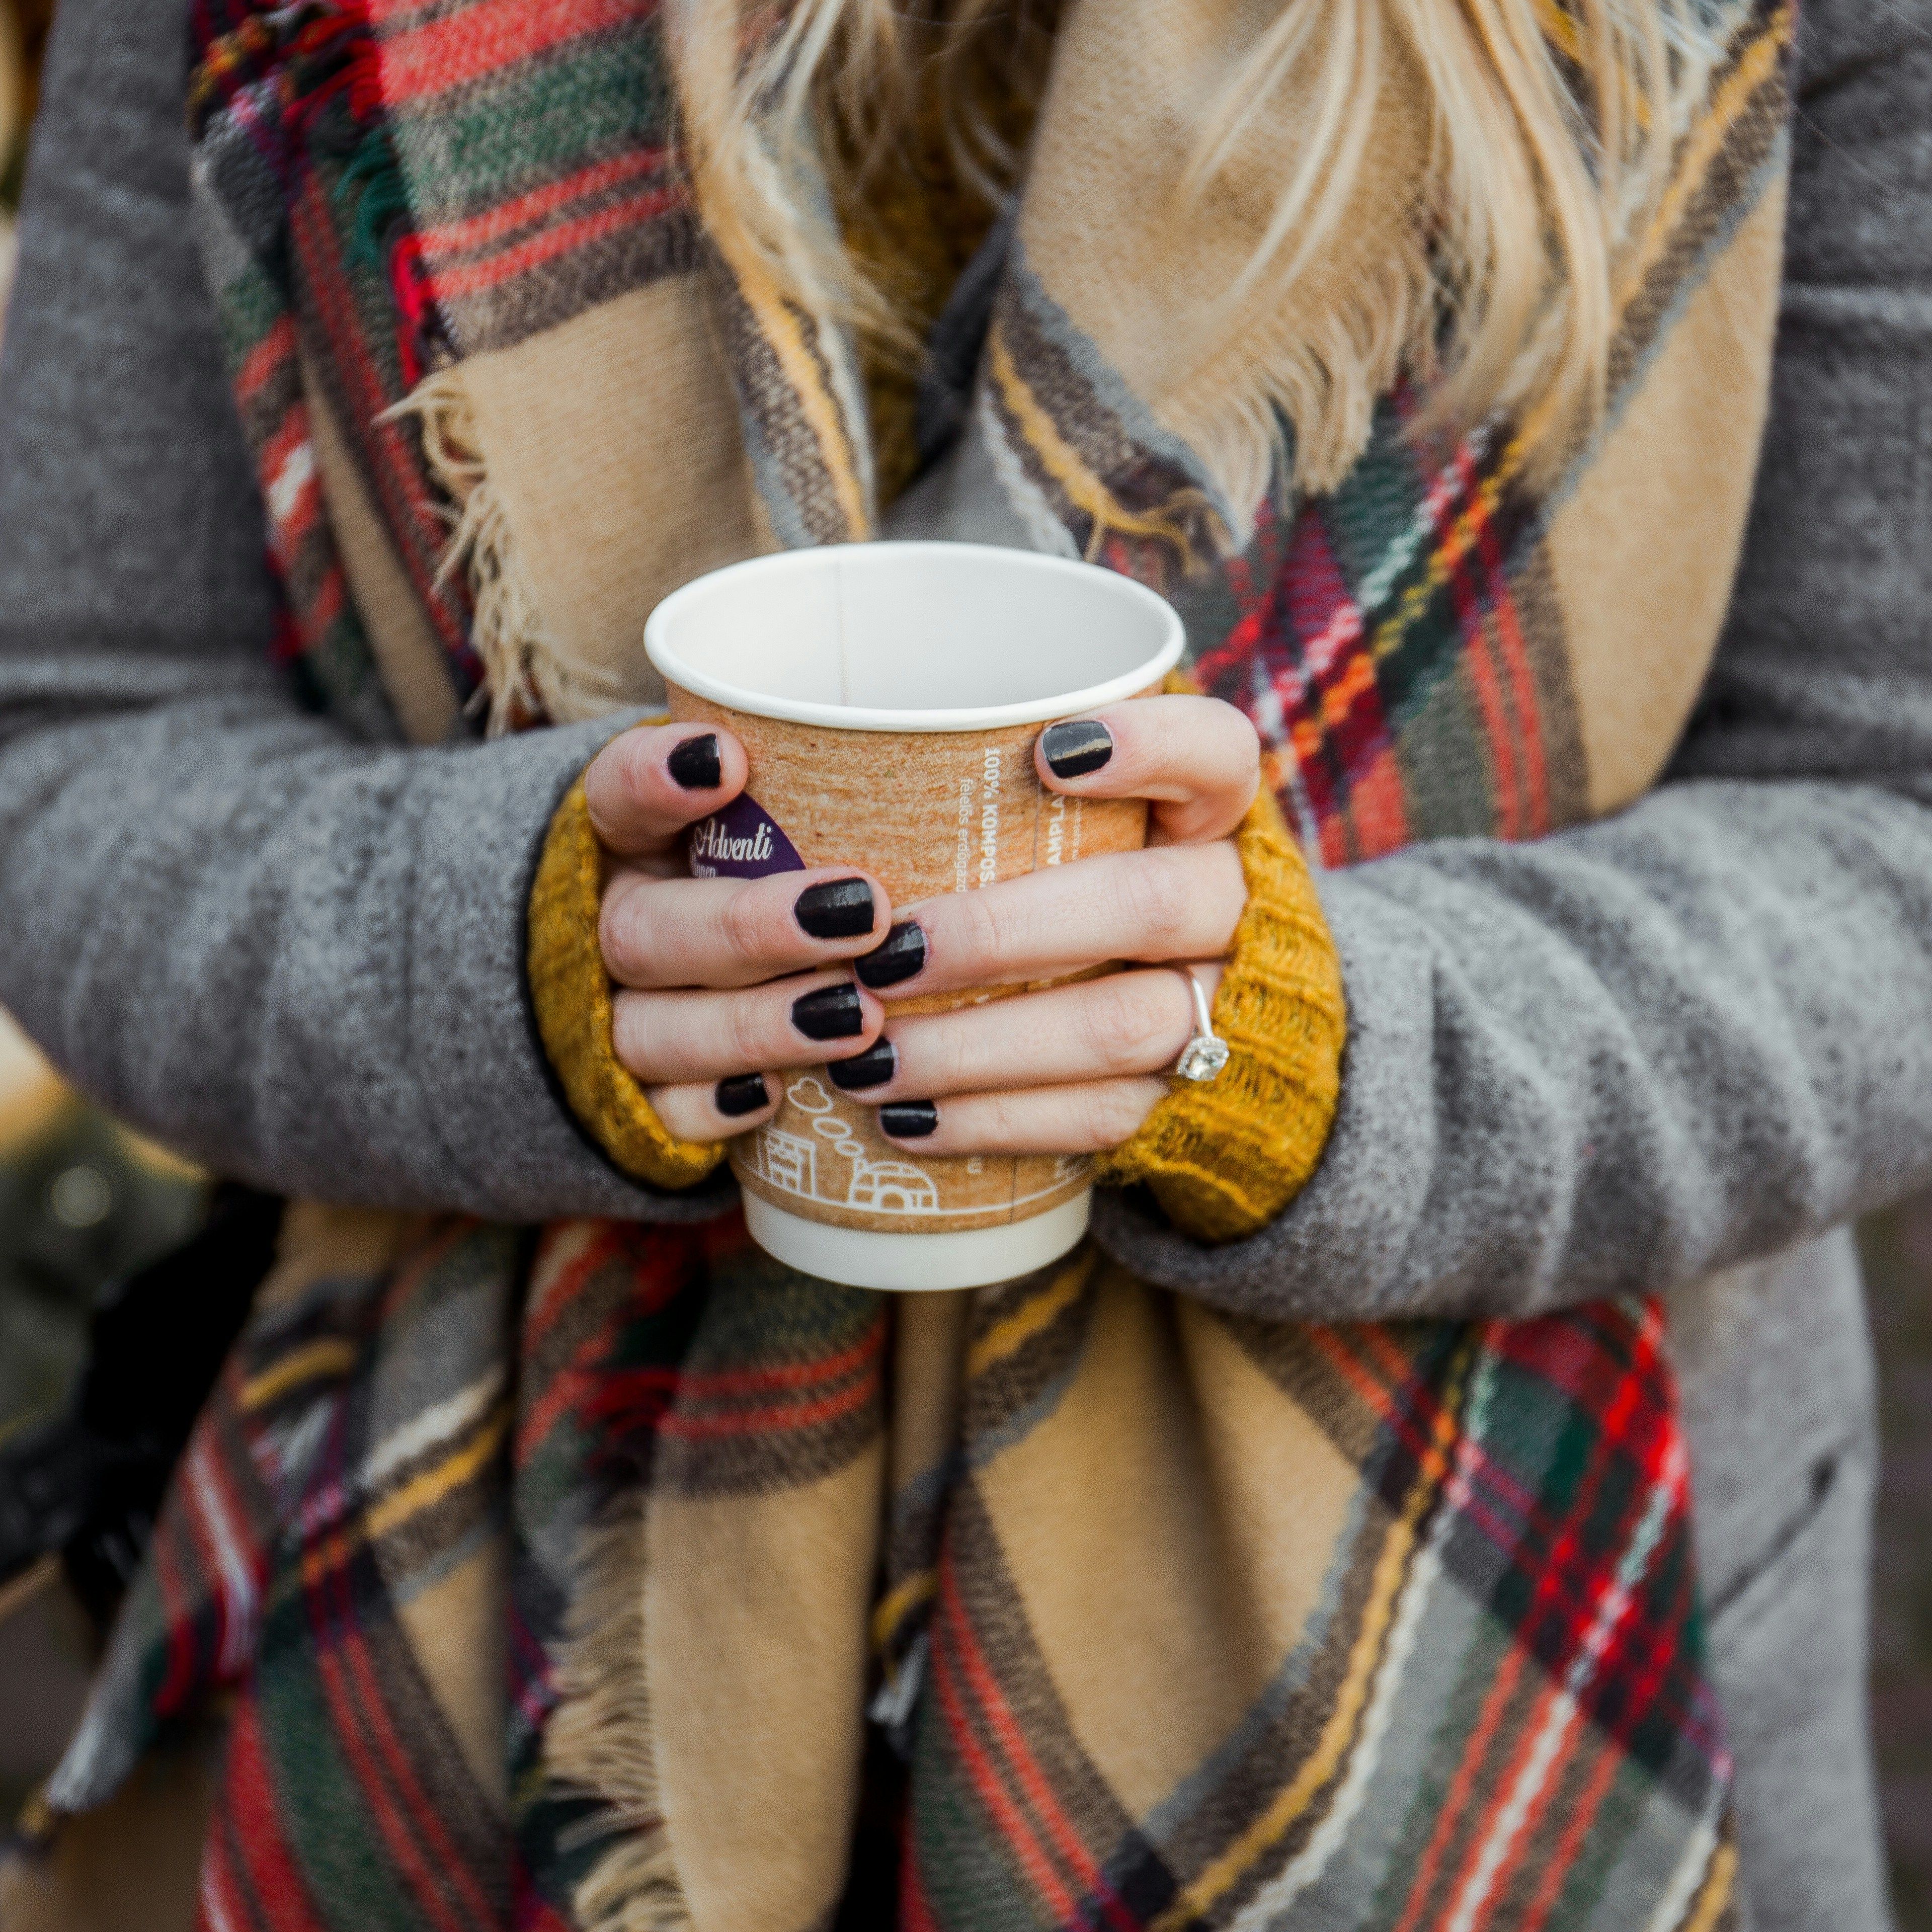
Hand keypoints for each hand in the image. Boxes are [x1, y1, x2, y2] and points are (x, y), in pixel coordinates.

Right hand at [585, 723, 895, 1140]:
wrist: (666, 985)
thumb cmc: (762, 879)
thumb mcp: (780, 821)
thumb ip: (839, 790)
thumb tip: (1026, 756)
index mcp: (629, 841)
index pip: (615, 795)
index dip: (654, 778)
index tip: (729, 760)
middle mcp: (611, 924)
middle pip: (644, 929)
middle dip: (752, 926)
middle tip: (864, 914)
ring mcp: (613, 1016)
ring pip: (652, 1028)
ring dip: (751, 1025)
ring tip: (854, 1018)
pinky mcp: (632, 1100)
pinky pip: (656, 1113)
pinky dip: (710, 1106)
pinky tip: (771, 1098)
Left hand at [825, 695, 1258, 1157]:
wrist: (1224, 1020)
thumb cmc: (1096, 882)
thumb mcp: (1078, 820)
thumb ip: (995, 790)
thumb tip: (790, 761)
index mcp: (1215, 813)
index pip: (1219, 752)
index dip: (1150, 745)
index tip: (1046, 752)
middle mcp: (1233, 904)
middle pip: (1145, 904)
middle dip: (1002, 933)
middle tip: (883, 954)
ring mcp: (1222, 1007)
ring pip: (1119, 1027)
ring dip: (979, 1047)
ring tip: (867, 1059)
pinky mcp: (1192, 1101)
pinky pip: (1103, 1118)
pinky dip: (997, 1121)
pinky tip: (905, 1119)